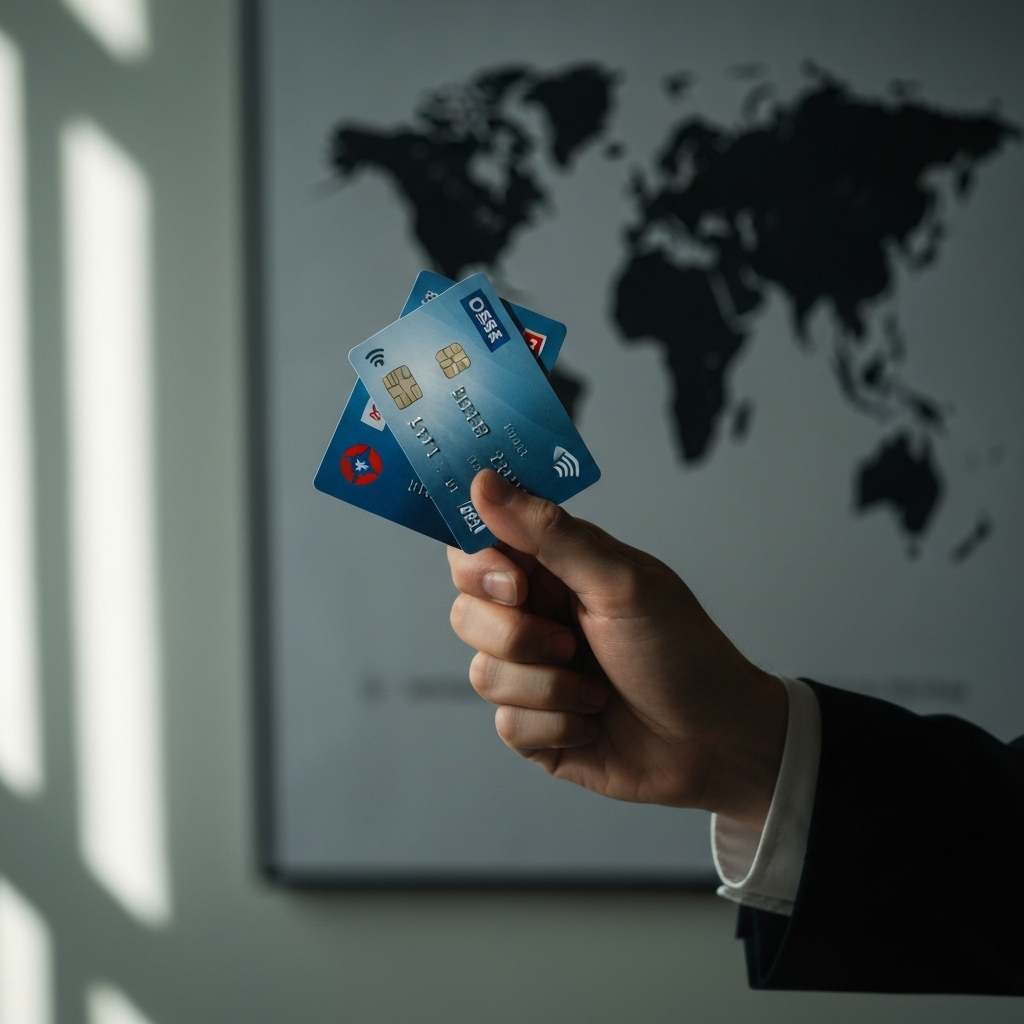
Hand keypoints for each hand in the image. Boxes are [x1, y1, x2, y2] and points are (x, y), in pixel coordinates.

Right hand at [447, 470, 787, 830]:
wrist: (716, 741)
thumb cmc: (683, 652)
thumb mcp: (621, 582)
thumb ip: (549, 533)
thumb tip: (486, 482)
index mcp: (555, 569)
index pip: (477, 546)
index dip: (478, 563)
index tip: (513, 582)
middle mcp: (537, 616)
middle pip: (467, 611)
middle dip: (516, 634)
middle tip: (568, 641)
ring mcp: (532, 672)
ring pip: (483, 672)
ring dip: (548, 686)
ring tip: (595, 688)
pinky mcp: (534, 723)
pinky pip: (507, 724)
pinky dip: (556, 725)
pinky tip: (592, 719)